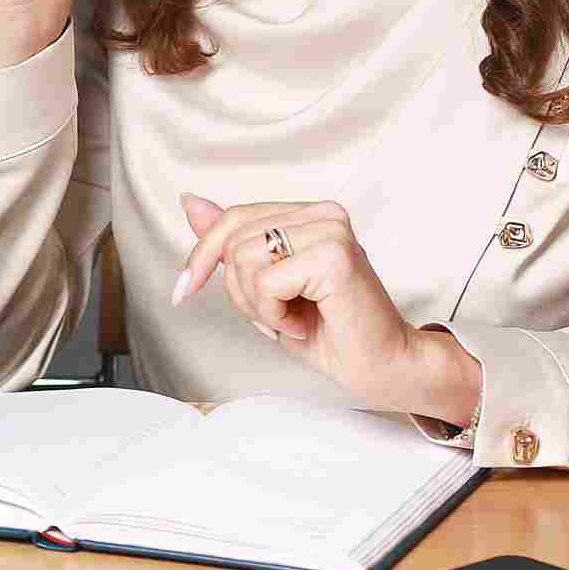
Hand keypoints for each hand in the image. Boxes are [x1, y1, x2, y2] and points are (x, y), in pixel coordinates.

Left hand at [172, 192, 429, 412]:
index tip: (184, 291)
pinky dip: (275, 315)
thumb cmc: (330, 332)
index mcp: (309, 213)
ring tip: (295, 318)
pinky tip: (306, 323)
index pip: (234, 218)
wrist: (384, 368)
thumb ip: (232, 243)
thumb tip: (190, 202)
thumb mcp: (266, 285)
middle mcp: (323, 212)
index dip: (202, 255)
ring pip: (243, 260)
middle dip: (239, 291)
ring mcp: (331, 230)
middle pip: (233, 240)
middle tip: (277, 315)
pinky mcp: (334, 256)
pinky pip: (266, 283)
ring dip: (258, 306)